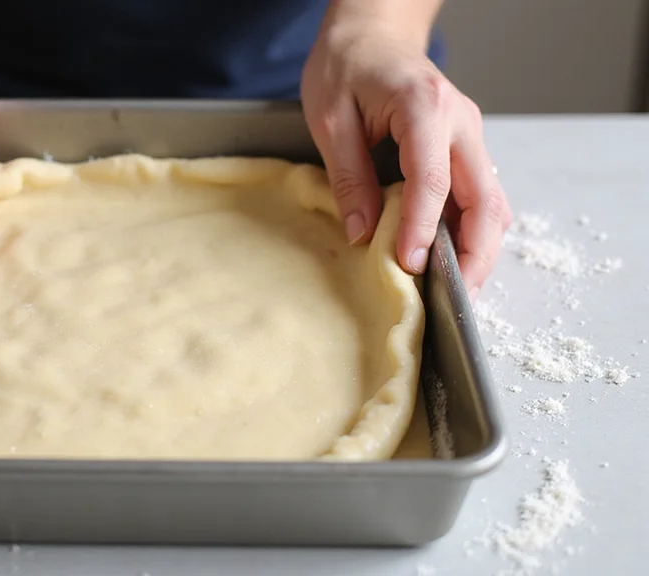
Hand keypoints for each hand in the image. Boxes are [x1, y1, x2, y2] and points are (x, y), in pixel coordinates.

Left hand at [300, 10, 511, 299]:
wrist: (372, 33)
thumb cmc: (347, 66)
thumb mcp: (330, 119)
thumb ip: (349, 176)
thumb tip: (361, 232)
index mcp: (426, 106)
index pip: (433, 179)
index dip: (422, 228)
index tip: (409, 265)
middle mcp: (461, 121)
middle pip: (484, 199)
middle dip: (475, 254)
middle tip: (455, 298)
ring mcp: (469, 134)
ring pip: (492, 202)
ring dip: (480, 249)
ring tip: (457, 290)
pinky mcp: (465, 147)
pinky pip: (480, 196)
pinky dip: (472, 231)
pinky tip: (452, 258)